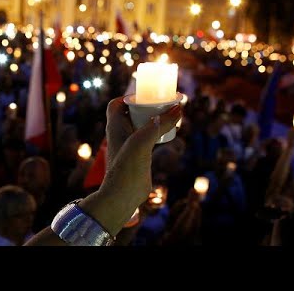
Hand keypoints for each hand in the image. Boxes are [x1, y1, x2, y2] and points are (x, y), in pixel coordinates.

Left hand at [79, 97, 180, 235]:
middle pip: (131, 113)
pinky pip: (147, 139)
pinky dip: (157, 132)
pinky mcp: (138, 157)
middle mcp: (120, 134)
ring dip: (153, 119)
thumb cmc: (126, 168)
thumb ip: (159, 124)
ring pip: (141, 126)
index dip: (128, 97)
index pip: (116, 104)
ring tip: (170, 115)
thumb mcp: (143, 142)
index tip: (145, 95)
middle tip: (164, 103)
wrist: (122, 197)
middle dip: (146, 107)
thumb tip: (178, 108)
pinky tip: (170, 133)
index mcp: (115, 126)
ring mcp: (128, 146)